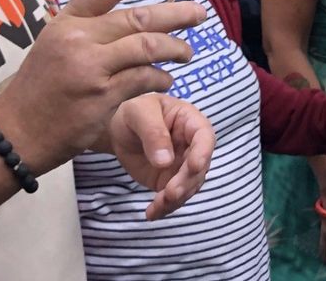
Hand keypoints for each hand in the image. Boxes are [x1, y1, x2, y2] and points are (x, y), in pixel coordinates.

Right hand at [0, 0, 205, 174]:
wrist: (16, 132)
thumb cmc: (41, 87)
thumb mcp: (56, 44)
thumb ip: (91, 28)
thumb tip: (138, 15)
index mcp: (66, 22)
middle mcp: (78, 40)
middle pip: (139, 17)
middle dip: (177, 13)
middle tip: (199, 14)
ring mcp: (91, 68)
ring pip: (148, 47)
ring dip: (176, 48)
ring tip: (186, 52)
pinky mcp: (103, 97)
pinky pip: (145, 79)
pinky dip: (162, 78)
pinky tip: (166, 80)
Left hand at [107, 94, 215, 219]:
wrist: (121, 129)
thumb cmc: (135, 112)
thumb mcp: (139, 112)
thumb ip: (153, 132)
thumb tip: (165, 161)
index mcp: (190, 122)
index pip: (204, 136)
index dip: (203, 152)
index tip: (194, 166)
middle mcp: (193, 146)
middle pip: (199, 166)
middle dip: (186, 182)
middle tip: (170, 194)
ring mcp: (183, 165)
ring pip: (189, 186)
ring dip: (176, 199)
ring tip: (157, 207)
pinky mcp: (171, 181)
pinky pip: (174, 197)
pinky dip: (164, 207)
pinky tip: (152, 214)